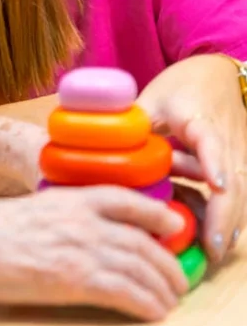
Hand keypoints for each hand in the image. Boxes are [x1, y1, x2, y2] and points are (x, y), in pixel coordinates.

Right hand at [0, 186, 187, 320]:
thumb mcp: (34, 210)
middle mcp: (83, 220)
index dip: (157, 215)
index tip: (173, 227)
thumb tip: (89, 237)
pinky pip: (126, 293)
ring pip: (141, 268)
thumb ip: (65, 217)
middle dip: (167, 264)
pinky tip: (155, 313)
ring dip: (164, 288)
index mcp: (71, 198)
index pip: (128, 200)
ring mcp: (80, 249)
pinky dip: (147, 304)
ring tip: (171, 301)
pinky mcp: (74, 280)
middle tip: (177, 280)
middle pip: (143, 241)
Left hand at [137, 55, 246, 262]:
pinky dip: (230, 216)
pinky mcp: (239, 162)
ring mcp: (237, 152)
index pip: (211, 141)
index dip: (213, 163)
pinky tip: (219, 240)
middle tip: (211, 247)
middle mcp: (226, 138)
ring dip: (229, 222)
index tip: (216, 185)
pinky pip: (240, 192)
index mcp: (200, 119)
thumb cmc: (181, 86)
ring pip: (242, 191)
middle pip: (235, 178)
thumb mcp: (152, 101)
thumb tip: (94, 151)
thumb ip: (131, 126)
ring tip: (213, 252)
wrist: (217, 73)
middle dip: (224, 214)